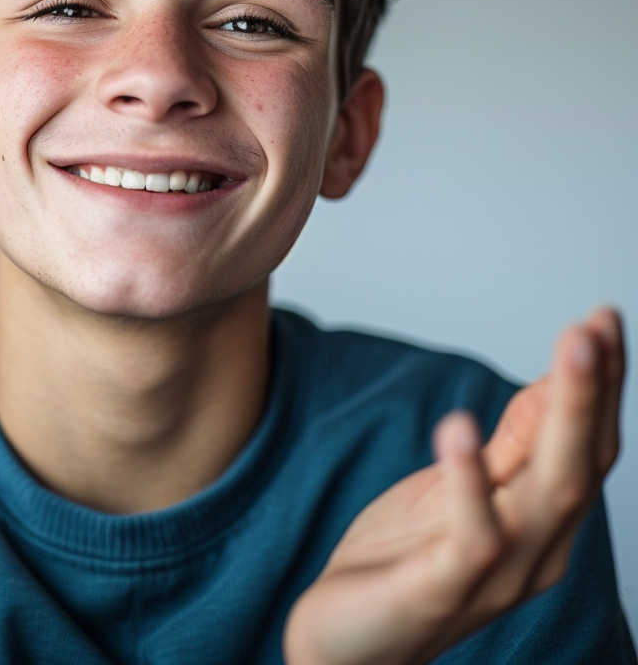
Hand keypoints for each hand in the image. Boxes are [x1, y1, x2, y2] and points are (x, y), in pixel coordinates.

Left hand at [283, 307, 624, 664]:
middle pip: (580, 465)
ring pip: (547, 494)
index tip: (603, 319)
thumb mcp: (459, 488)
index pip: (586, 448)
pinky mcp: (441, 589)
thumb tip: (553, 382)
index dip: (600, 386)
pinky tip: (459, 425)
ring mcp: (495, 576)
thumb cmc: (406, 558)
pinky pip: (472, 536)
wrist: (348, 645)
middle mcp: (536, 552)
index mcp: (540, 523)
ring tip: (571, 350)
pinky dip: (469, 479)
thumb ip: (510, 447)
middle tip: (599, 324)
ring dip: (563, 420)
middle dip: (594, 391)